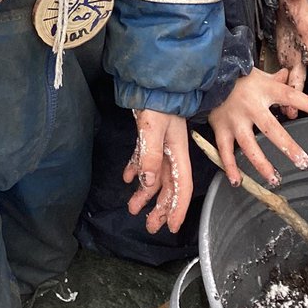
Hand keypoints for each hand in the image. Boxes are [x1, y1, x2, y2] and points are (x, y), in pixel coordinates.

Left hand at [123, 110, 191, 233]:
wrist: (152, 80)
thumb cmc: (158, 102)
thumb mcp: (153, 128)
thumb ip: (150, 155)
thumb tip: (148, 183)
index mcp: (178, 153)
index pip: (181, 187)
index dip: (178, 209)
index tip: (172, 228)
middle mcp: (171, 152)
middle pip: (168, 186)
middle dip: (160, 208)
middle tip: (150, 226)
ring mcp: (160, 145)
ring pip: (154, 176)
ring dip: (144, 193)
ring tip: (132, 208)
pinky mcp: (148, 137)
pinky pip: (143, 159)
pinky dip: (135, 170)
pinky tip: (126, 178)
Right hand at [208, 67, 307, 186]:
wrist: (208, 75)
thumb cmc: (238, 77)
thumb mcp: (259, 75)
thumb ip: (276, 79)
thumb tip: (290, 76)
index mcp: (264, 90)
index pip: (290, 96)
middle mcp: (250, 106)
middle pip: (271, 128)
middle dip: (287, 146)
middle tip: (302, 161)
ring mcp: (235, 120)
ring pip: (249, 145)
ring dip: (262, 164)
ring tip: (275, 179)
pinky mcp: (221, 128)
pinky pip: (225, 151)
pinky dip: (230, 167)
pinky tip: (238, 181)